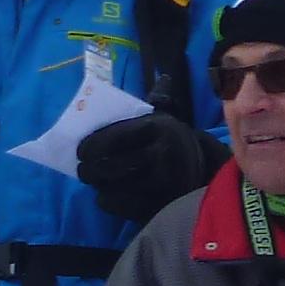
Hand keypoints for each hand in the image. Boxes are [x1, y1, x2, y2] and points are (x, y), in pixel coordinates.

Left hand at [74, 111, 219, 225]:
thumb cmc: (172, 144)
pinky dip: (108, 200)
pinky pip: (117, 205)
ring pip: (110, 186)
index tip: (81, 151)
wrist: (204, 175)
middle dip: (88, 169)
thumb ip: (157, 100)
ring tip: (98, 180)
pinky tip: (110, 194)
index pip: (113, 137)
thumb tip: (164, 78)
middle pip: (108, 165)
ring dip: (99, 184)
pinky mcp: (158, 206)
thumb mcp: (168, 120)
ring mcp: (161, 184)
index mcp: (159, 128)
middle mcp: (161, 155)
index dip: (90, 145)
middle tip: (84, 170)